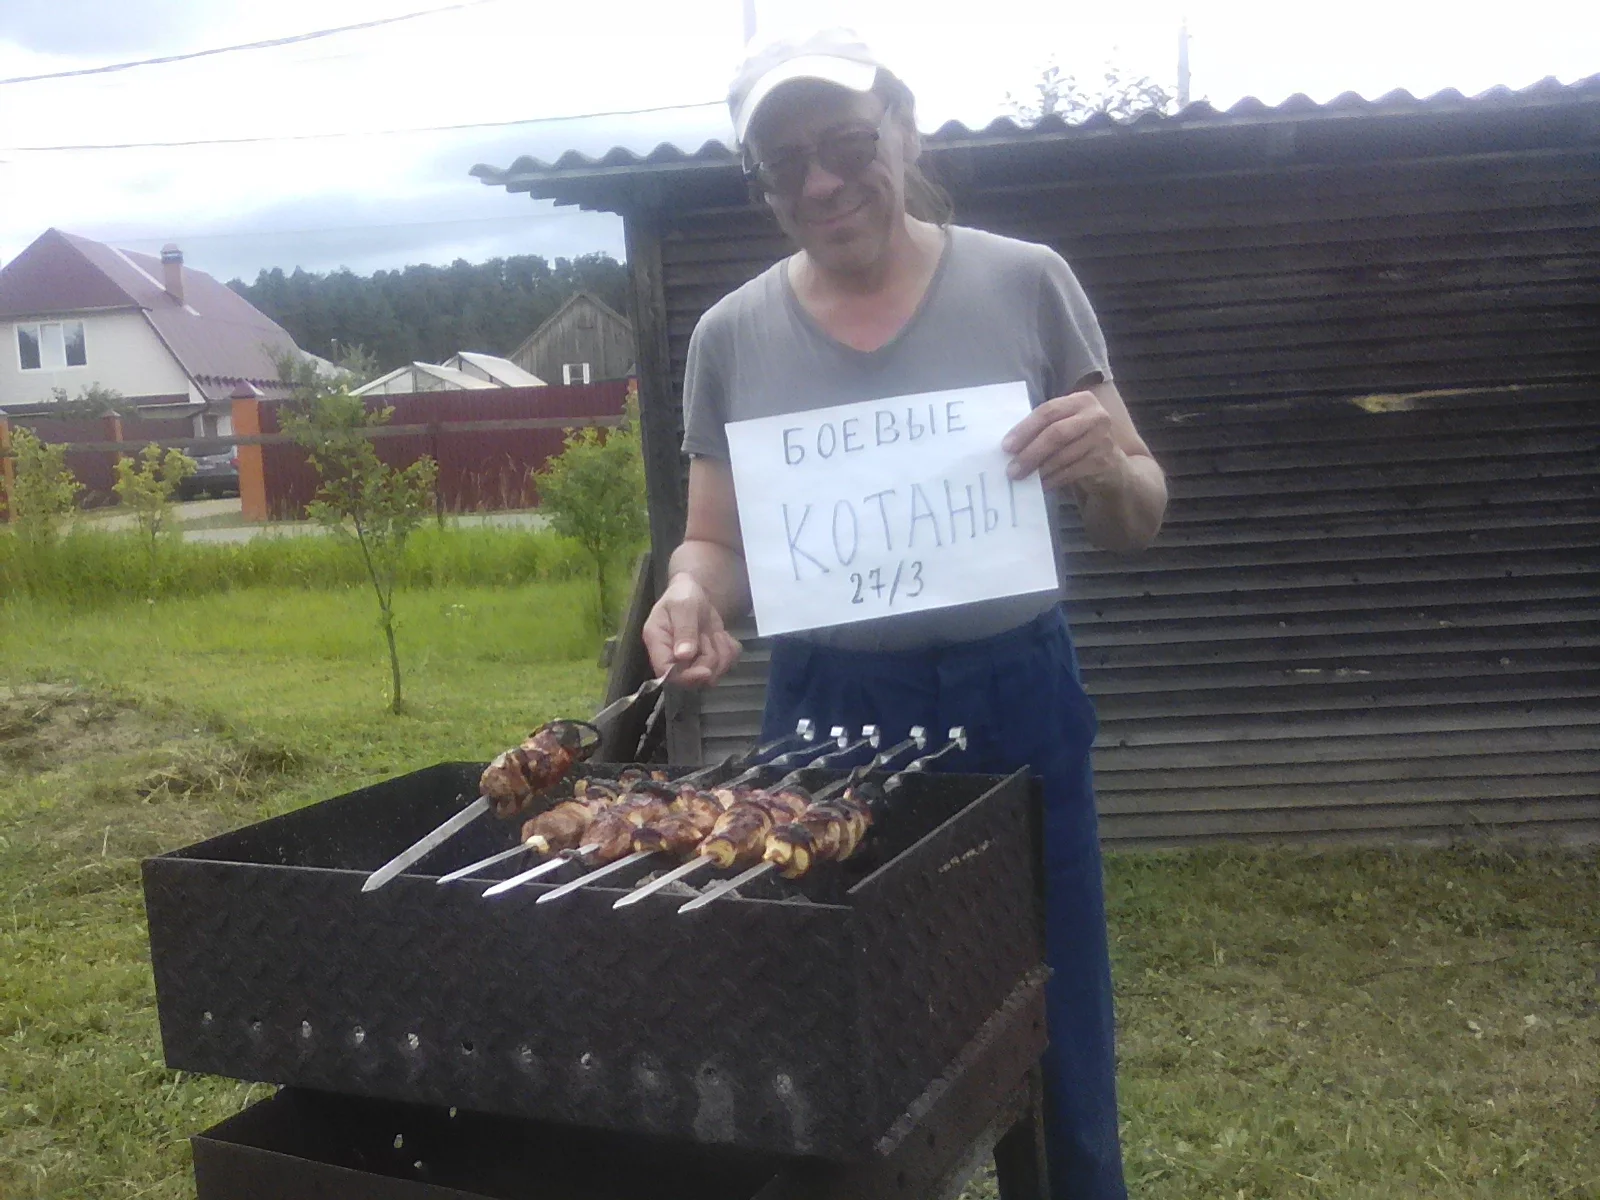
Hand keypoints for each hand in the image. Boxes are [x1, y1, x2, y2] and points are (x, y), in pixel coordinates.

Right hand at [641, 572, 742, 687]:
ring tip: (713, 634)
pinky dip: (729, 650)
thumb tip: (683, 656)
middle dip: (708, 660)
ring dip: (721, 653)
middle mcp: (671, 658)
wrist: (696, 593)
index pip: (665, 672)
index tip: (705, 671)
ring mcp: (690, 663)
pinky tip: (721, 636)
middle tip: (709, 636)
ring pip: (713, 673)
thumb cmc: (683, 595)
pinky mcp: (708, 661)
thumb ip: (684, 629)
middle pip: (692, 678)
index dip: (686, 677)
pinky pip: (728, 664)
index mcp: (657, 643)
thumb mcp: (684, 606)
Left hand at [1001, 388, 1124, 491]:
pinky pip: (1071, 472)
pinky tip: (1040, 485)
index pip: (1048, 411)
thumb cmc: (1080, 441)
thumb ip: (1044, 427)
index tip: (1006, 446)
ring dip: (1039, 469)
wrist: (1114, 465)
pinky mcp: (1104, 461)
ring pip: (1062, 456)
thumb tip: (1010, 445)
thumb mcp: (1066, 425)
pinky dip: (1052, 479)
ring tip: (1022, 478)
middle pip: (1056, 433)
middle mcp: (1096, 416)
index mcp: (1082, 400)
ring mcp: (1103, 439)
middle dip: (1030, 452)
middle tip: (1012, 469)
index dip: (1025, 429)